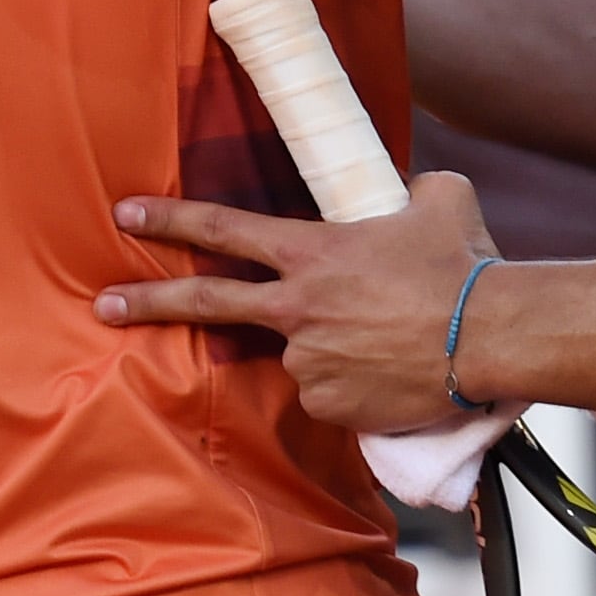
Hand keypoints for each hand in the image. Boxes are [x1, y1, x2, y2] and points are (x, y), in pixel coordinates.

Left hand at [95, 173, 498, 431]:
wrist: (491, 335)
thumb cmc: (465, 263)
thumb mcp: (439, 198)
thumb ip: (407, 191)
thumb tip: (407, 192)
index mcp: (312, 253)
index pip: (224, 230)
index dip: (171, 218)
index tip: (126, 214)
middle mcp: (298, 308)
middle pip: (208, 303)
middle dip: (148, 302)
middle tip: (104, 305)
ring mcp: (309, 360)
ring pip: (301, 351)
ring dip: (332, 345)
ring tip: (392, 338)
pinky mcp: (331, 404)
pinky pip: (330, 391)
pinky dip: (352, 382)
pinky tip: (392, 370)